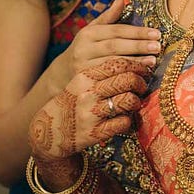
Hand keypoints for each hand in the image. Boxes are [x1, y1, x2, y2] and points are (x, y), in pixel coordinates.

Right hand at [28, 57, 150, 163]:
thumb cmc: (72, 102)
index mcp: (85, 77)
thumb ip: (102, 72)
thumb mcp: (80, 83)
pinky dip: (128, 120)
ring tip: (134, 103)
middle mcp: (87, 93)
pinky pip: (124, 122)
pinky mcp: (95, 133)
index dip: (137, 64)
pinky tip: (123, 119)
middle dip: (140, 82)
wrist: (49, 132)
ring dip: (136, 101)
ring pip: (129, 100)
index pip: (118, 63)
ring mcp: (91, 114)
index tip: (144, 68)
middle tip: (141, 86)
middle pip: (128, 79)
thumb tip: (133, 60)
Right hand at [50, 0, 161, 93]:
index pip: (116, 30)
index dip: (137, 32)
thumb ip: (110, 17)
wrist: (65, 72)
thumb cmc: (87, 47)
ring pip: (112, 63)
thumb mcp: (94, 30)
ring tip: (153, 61)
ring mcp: (83, 67)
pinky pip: (109, 79)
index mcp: (88, 33)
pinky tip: (140, 75)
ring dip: (134, 62)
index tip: (157, 33)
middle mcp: (83, 49)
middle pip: (114, 46)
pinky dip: (125, 76)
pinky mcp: (86, 82)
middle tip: (158, 46)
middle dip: (138, 46)